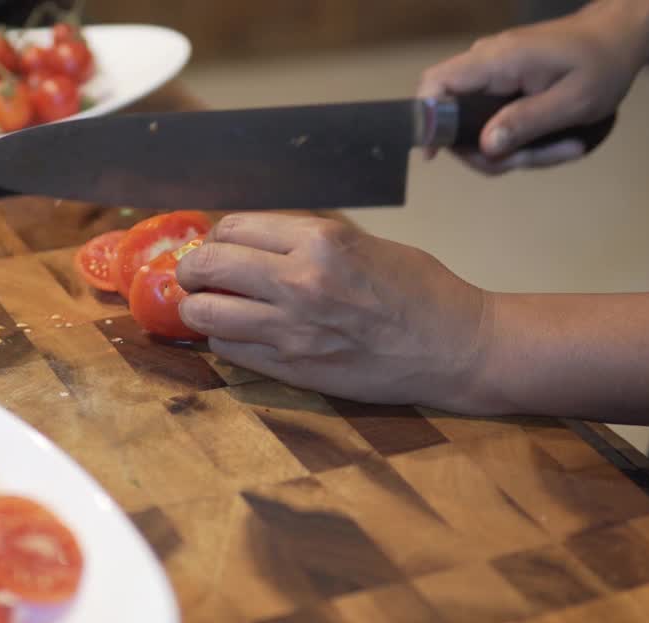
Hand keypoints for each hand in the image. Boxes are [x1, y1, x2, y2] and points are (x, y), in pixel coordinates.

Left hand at [175, 213, 489, 410]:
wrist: (456, 346)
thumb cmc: (418, 290)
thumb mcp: (361, 244)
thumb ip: (303, 242)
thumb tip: (247, 243)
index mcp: (320, 240)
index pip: (233, 227)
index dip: (215, 237)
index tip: (216, 246)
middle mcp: (300, 281)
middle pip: (207, 267)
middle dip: (192, 271)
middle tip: (196, 277)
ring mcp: (293, 329)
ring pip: (205, 314)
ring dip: (199, 309)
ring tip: (211, 307)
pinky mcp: (294, 368)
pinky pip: (230, 351)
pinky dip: (224, 340)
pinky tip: (238, 334)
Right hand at [418, 2, 645, 173]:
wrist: (620, 36)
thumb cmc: (604, 63)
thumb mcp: (574, 100)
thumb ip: (527, 122)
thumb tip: (485, 146)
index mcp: (497, 61)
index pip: (436, 84)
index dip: (426, 120)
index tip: (435, 155)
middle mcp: (486, 63)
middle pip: (455, 117)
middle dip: (490, 151)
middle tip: (536, 160)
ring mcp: (493, 73)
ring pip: (476, 125)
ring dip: (510, 150)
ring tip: (561, 149)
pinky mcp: (502, 83)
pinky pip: (492, 119)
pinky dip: (516, 138)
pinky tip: (551, 142)